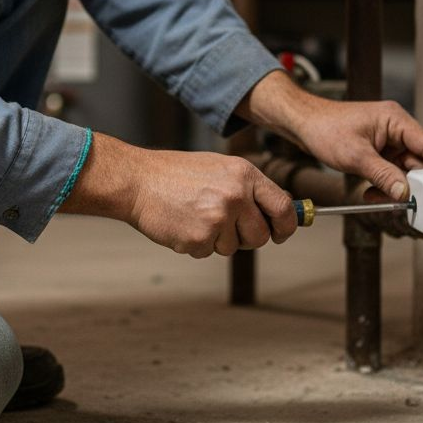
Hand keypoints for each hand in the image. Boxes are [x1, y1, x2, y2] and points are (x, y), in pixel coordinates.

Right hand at [59, 133, 297, 257]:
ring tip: (195, 216)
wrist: (138, 181)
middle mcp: (235, 195)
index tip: (279, 233)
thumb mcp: (221, 169)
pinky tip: (182, 223)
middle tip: (224, 226)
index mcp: (244, 174)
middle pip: (260, 236)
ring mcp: (218, 218)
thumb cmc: (177, 174)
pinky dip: (196, 244)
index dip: (285, 226)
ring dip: (217, 240)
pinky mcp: (200, 238)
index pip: (282, 208)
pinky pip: (209, 252)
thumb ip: (250, 190)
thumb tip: (281, 213)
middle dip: (246, 238)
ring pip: (233, 247)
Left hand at [239, 72, 422, 200]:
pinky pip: (391, 171)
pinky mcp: (378, 151)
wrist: (302, 124)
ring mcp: (388, 140)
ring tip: (386, 200)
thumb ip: (383, 175)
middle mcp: (396, 129)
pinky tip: (373, 193)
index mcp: (396, 120)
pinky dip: (386, 184)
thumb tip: (404, 193)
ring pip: (405, 169)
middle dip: (417, 183)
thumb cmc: (325, 127)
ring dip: (398, 187)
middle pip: (420, 160)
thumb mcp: (355, 156)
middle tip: (417, 204)